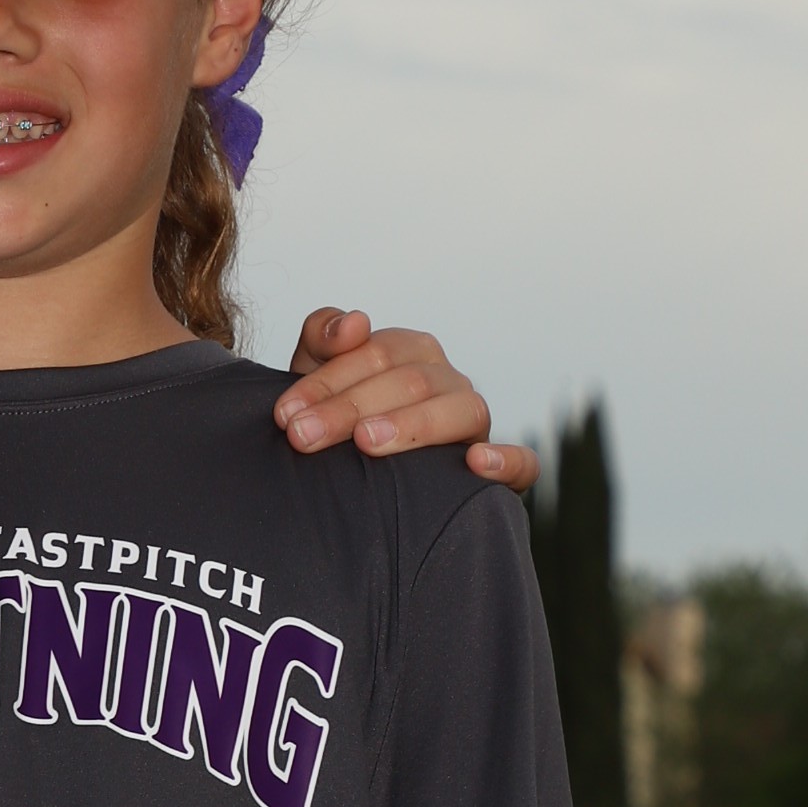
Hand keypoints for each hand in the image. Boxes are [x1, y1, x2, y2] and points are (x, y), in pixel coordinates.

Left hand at [278, 311, 537, 491]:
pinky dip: (507, 461)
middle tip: (301, 437)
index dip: (327, 381)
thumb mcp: (316, 377)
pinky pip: (522, 464)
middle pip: (410, 382)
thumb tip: (355, 320)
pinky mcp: (502, 471)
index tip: (285, 414)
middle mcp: (448, 381)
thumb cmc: (335, 422)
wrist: (355, 486)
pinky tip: (475, 464)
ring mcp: (475, 424)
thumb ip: (321, 340)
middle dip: (350, 408)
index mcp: (412, 353)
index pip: (377, 353)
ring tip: (367, 444)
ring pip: (462, 410)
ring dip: (413, 426)